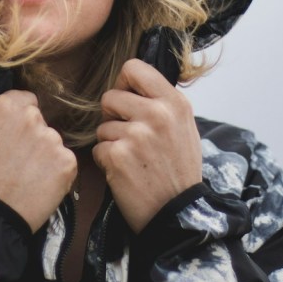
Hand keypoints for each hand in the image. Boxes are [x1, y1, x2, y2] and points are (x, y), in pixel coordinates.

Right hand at [0, 67, 76, 232]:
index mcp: (7, 105)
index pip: (24, 102)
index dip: (15, 123)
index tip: (6, 142)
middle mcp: (32, 118)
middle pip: (39, 120)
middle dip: (30, 137)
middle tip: (12, 162)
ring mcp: (51, 140)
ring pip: (52, 141)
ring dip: (43, 155)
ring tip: (22, 176)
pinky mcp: (67, 163)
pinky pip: (65, 161)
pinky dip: (55, 173)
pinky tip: (36, 185)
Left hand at [92, 59, 202, 232]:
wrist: (178, 214)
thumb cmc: (179, 170)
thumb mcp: (183, 127)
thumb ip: (160, 102)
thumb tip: (132, 83)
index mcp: (174, 102)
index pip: (134, 68)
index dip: (124, 83)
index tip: (128, 99)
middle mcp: (156, 114)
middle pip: (110, 97)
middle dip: (113, 117)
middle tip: (130, 137)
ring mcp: (136, 135)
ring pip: (102, 126)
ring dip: (111, 142)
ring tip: (133, 159)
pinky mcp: (118, 156)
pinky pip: (98, 148)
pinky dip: (106, 161)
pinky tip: (125, 172)